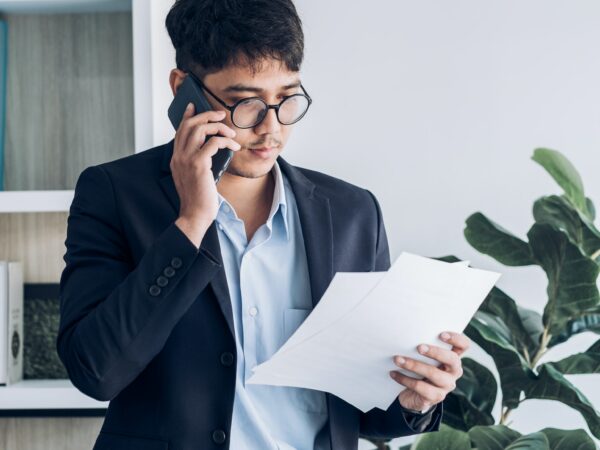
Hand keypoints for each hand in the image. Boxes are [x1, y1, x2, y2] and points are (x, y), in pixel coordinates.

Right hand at [172, 102, 240, 245]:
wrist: (194, 215)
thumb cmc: (198, 199)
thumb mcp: (194, 177)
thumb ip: (197, 162)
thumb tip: (212, 148)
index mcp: (176, 158)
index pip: (180, 130)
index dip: (187, 116)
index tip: (194, 106)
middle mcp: (178, 156)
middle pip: (190, 125)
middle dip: (207, 116)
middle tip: (221, 115)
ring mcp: (186, 159)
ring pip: (200, 129)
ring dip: (218, 127)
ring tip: (231, 133)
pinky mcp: (198, 164)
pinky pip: (213, 143)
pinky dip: (225, 141)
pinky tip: (234, 147)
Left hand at [389, 331, 469, 411]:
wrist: (412, 395)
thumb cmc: (418, 369)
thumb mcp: (423, 358)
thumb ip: (422, 347)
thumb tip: (406, 334)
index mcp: (453, 357)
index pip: (464, 345)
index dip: (456, 339)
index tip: (441, 334)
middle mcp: (454, 371)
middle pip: (452, 359)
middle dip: (435, 352)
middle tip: (419, 347)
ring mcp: (446, 385)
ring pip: (434, 374)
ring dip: (414, 365)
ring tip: (398, 359)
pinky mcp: (435, 397)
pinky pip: (421, 387)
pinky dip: (405, 379)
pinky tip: (394, 374)